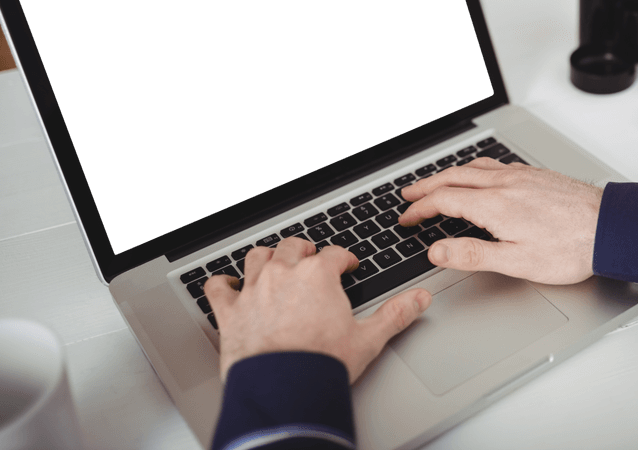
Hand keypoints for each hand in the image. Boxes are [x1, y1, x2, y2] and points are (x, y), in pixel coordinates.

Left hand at [204, 237, 430, 381]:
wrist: (284, 390)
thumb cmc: (322, 364)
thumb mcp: (368, 338)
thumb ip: (395, 314)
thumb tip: (419, 299)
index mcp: (318, 275)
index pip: (333, 254)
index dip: (344, 258)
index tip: (347, 265)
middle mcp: (283, 274)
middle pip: (293, 246)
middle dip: (304, 251)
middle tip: (311, 260)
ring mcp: (253, 290)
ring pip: (257, 257)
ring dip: (267, 257)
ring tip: (274, 263)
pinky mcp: (230, 312)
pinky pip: (218, 287)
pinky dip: (222, 284)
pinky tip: (226, 285)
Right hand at [399, 157, 603, 284]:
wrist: (611, 227)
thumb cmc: (571, 248)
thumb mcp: (517, 261)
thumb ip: (473, 254)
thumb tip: (438, 251)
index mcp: (495, 205)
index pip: (444, 200)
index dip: (420, 210)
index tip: (406, 218)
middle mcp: (505, 184)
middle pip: (454, 177)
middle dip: (426, 185)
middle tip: (409, 194)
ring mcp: (522, 176)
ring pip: (475, 167)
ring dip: (449, 174)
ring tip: (437, 182)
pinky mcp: (537, 175)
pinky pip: (496, 165)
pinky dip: (475, 169)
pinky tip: (482, 176)